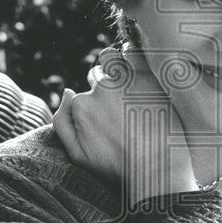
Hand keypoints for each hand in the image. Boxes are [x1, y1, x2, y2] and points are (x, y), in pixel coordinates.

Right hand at [54, 46, 196, 203]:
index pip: (83, 95)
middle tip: (122, 104)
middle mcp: (100, 88)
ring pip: (111, 59)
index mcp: (81, 105)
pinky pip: (134, 53)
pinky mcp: (148, 76)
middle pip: (96, 76)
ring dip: (114, 65)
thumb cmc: (118, 168)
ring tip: (126, 80)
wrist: (158, 169)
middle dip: (104, 86)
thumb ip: (63, 122)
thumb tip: (67, 90)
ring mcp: (125, 80)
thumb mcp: (78, 155)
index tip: (109, 119)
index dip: (95, 106)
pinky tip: (136, 65)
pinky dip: (131, 55)